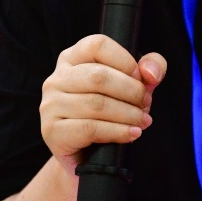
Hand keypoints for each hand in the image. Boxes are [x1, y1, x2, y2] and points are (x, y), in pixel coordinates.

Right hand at [40, 35, 166, 172]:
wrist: (87, 155)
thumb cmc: (109, 114)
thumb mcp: (132, 86)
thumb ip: (150, 69)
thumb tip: (151, 73)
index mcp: (72, 59)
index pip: (97, 45)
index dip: (125, 61)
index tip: (141, 80)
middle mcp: (56, 79)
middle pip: (99, 76)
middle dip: (131, 92)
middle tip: (146, 105)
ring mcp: (50, 105)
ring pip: (96, 104)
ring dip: (128, 114)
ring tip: (142, 121)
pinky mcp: (52, 131)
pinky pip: (90, 128)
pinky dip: (118, 132)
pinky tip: (132, 133)